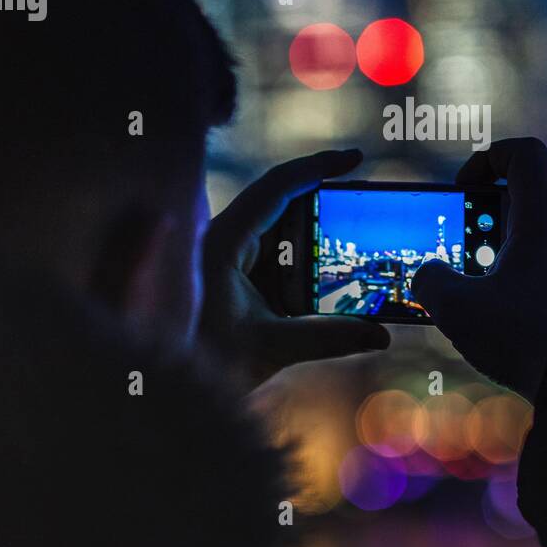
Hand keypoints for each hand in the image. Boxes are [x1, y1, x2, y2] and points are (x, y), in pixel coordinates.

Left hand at [198, 149, 389, 390]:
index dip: (317, 168)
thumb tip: (380, 334)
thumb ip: (329, 337)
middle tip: (364, 207)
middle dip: (323, 204)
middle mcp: (220, 238)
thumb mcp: (271, 346)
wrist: (166, 388)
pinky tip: (324, 276)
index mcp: (222, 241)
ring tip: (351, 247)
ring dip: (313, 237)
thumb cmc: (203, 361)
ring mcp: (224, 254)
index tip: (354, 158)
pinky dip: (299, 258)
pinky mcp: (229, 272)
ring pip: (277, 229)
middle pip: (280, 203)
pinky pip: (271, 252)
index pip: (276, 187)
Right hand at [412, 138, 546, 398]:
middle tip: (455, 252)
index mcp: (544, 219)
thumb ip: (430, 281)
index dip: (488, 156)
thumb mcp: (458, 309)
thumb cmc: (527, 339)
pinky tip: (500, 323)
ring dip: (498, 258)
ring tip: (471, 296)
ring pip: (534, 243)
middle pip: (523, 203)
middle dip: (480, 222)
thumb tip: (428, 276)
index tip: (463, 188)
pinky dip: (519, 285)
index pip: (524, 154)